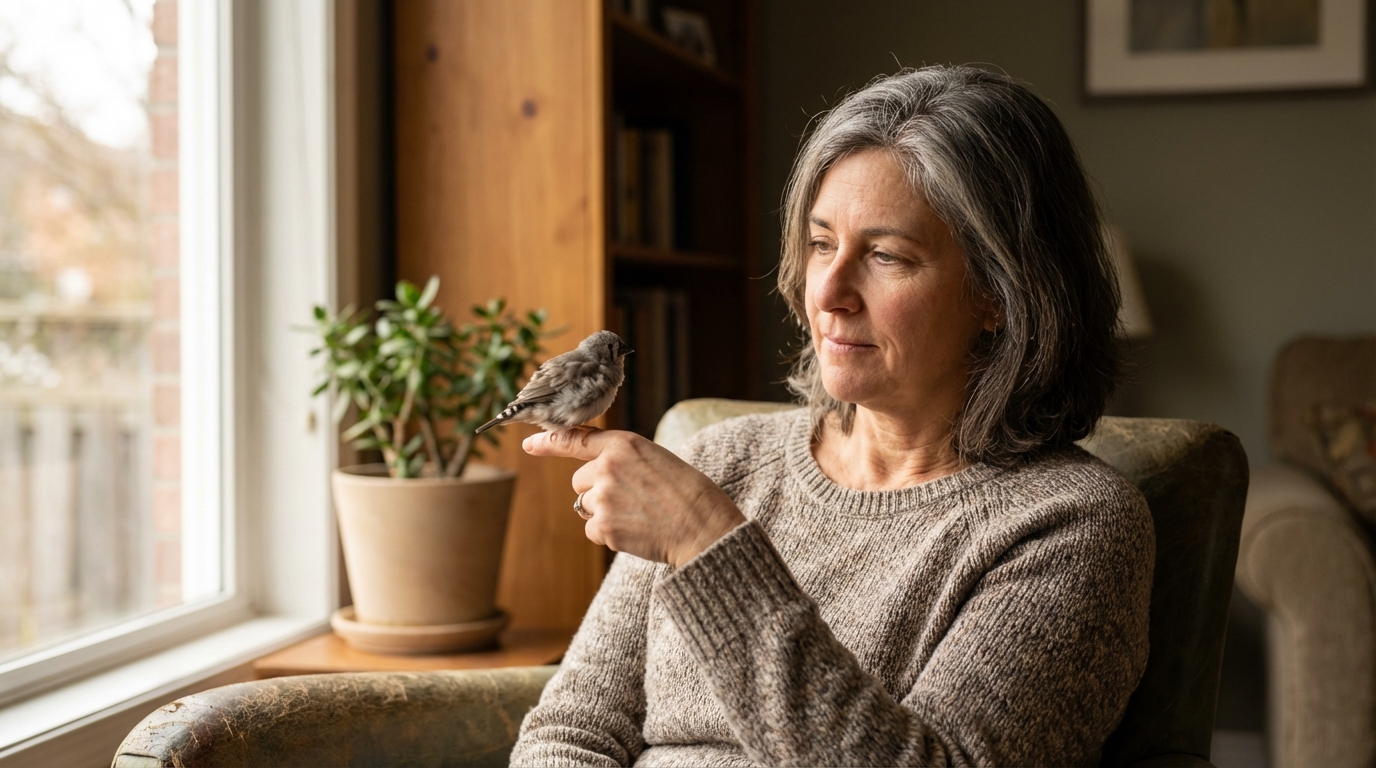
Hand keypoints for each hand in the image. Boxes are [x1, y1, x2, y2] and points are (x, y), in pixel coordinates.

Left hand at [523, 427, 745, 566]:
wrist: (702, 525)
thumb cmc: (685, 492)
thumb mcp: (655, 459)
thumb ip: (621, 459)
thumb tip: (590, 477)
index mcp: (623, 443)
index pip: (576, 438)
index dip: (549, 443)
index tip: (529, 445)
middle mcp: (607, 466)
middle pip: (580, 481)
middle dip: (597, 491)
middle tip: (633, 500)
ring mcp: (603, 496)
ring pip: (586, 506)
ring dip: (606, 514)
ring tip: (640, 516)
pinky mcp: (603, 526)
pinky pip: (592, 530)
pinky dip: (609, 534)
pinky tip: (636, 531)